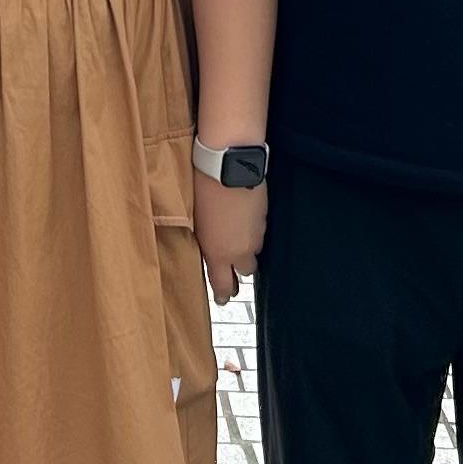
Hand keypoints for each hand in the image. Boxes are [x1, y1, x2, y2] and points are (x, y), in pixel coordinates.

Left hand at [194, 174, 267, 301]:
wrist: (229, 165)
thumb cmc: (204, 190)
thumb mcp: (197, 222)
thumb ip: (206, 243)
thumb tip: (210, 250)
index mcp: (219, 253)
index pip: (224, 285)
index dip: (224, 294)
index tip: (223, 298)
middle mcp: (241, 249)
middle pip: (246, 271)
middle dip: (240, 267)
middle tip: (232, 260)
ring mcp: (257, 234)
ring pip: (255, 250)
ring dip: (247, 245)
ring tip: (236, 230)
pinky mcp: (265, 218)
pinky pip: (260, 231)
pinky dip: (253, 229)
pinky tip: (244, 216)